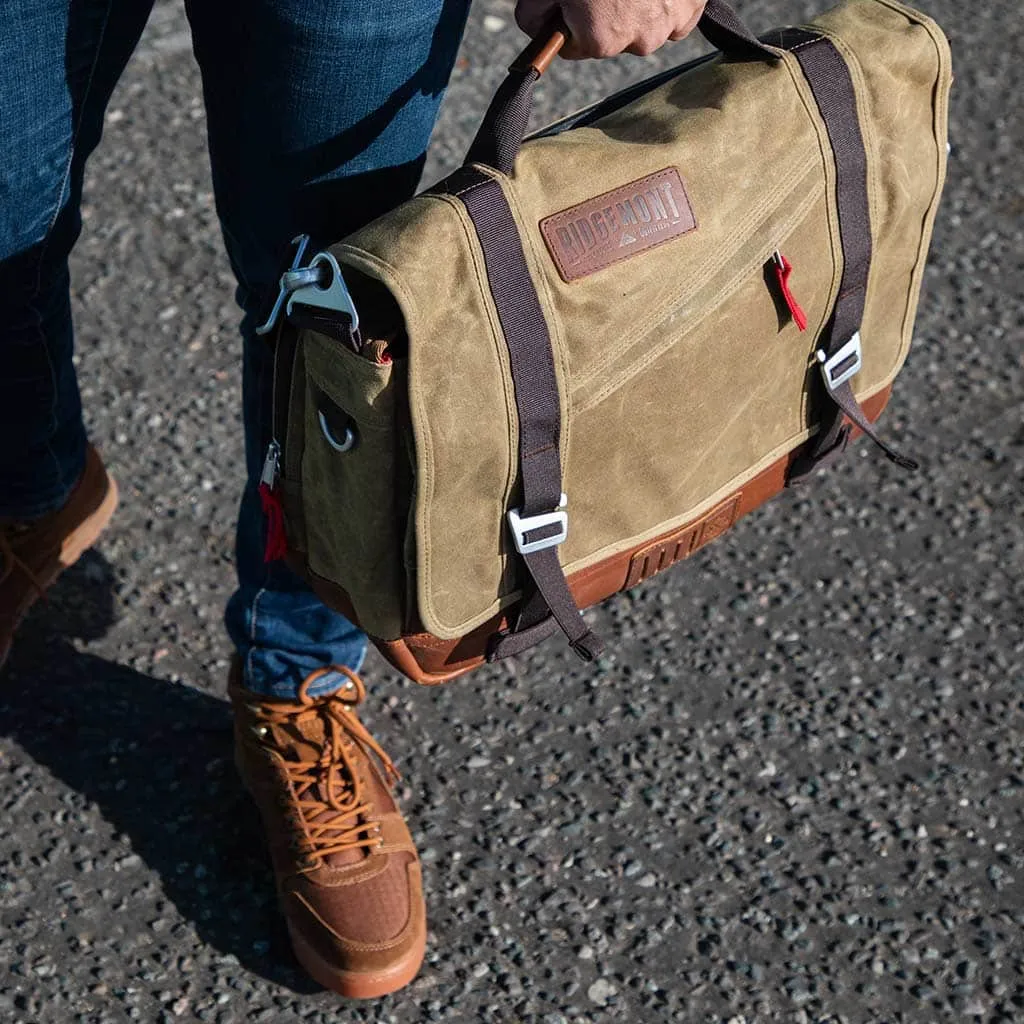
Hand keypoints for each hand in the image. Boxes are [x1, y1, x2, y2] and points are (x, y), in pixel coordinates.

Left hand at [514, 0, 708, 58]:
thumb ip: (535, 14)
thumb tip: (539, 33)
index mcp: (599, 40)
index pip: (574, 47)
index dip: (568, 21)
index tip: (572, 1)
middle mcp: (638, 41)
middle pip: (612, 38)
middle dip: (604, 14)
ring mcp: (669, 24)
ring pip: (645, 28)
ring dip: (637, 9)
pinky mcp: (693, 7)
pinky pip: (676, 17)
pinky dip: (665, 3)